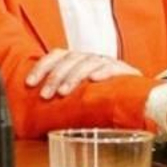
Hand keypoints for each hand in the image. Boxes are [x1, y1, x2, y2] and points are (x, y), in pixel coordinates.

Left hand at [24, 50, 141, 98]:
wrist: (137, 95)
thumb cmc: (102, 96)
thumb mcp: (79, 94)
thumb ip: (62, 97)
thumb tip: (34, 111)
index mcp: (77, 60)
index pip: (56, 55)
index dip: (41, 67)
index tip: (29, 83)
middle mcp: (90, 58)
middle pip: (69, 60)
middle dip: (54, 77)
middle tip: (45, 95)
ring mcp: (106, 62)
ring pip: (86, 63)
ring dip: (73, 77)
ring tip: (63, 92)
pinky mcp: (124, 71)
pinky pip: (112, 68)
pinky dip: (102, 72)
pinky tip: (93, 80)